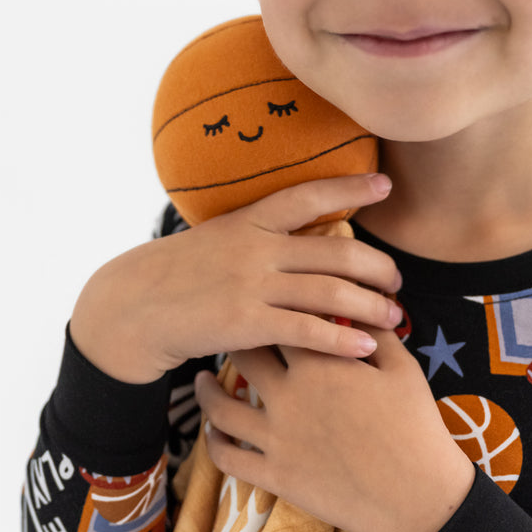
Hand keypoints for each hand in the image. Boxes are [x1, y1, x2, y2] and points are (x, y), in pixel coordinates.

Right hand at [70, 174, 401, 383]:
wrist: (134, 307)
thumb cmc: (177, 275)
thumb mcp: (215, 239)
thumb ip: (255, 237)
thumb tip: (296, 238)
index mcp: (249, 220)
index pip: (308, 195)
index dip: (350, 187)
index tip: (385, 184)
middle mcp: (256, 247)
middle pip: (336, 249)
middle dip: (377, 265)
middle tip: (397, 280)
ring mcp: (251, 284)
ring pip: (330, 291)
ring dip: (371, 305)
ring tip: (394, 315)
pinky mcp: (246, 322)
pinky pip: (307, 331)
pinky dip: (342, 339)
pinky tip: (365, 347)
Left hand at [194, 330, 475, 531]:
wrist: (416, 498)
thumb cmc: (415, 428)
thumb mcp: (402, 368)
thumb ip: (375, 331)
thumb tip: (360, 302)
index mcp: (319, 362)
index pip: (281, 319)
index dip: (272, 307)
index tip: (264, 303)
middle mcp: (287, 395)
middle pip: (243, 353)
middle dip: (232, 338)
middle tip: (224, 333)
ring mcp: (275, 437)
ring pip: (220, 405)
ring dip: (205, 389)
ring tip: (200, 378)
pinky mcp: (273, 475)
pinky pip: (227, 457)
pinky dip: (213, 441)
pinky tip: (212, 430)